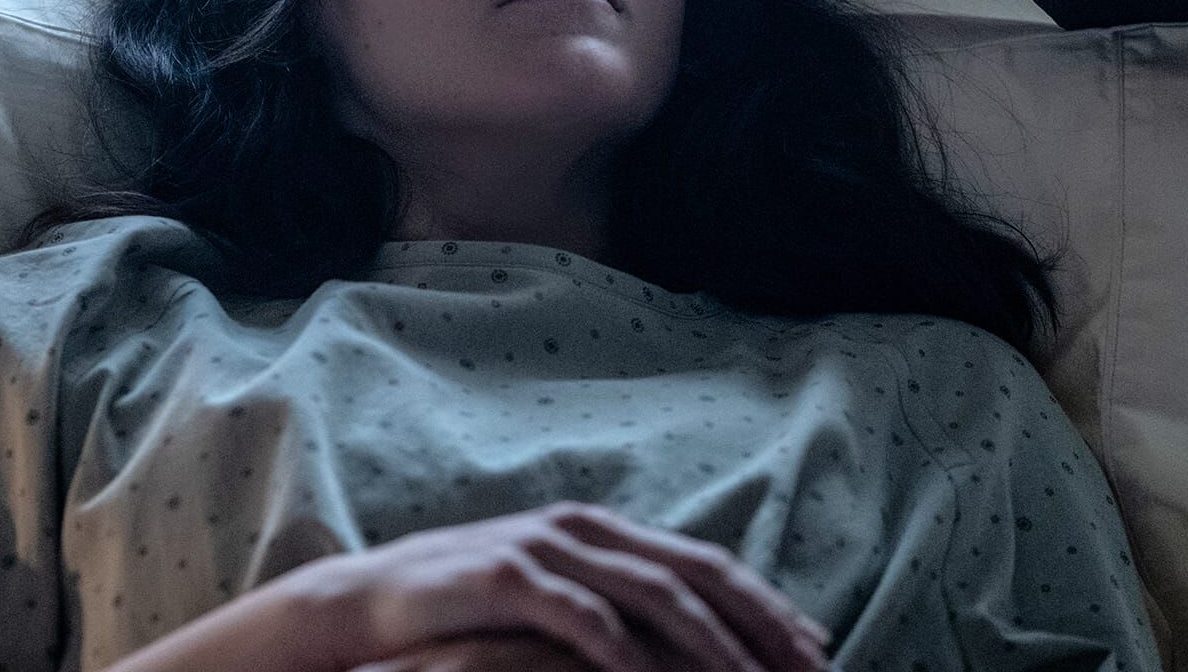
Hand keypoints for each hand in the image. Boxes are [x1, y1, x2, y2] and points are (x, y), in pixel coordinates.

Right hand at [276, 500, 832, 671]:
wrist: (371, 601)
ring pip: (650, 591)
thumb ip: (614, 606)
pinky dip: (623, 650)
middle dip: (758, 621)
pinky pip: (579, 614)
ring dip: (708, 641)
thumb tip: (683, 643)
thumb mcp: (551, 599)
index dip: (765, 603)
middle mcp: (583, 529)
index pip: (704, 563)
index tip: (816, 647)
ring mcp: (544, 546)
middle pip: (694, 571)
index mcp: (603, 531)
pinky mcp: (504, 576)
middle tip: (809, 667)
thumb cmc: (467, 610)